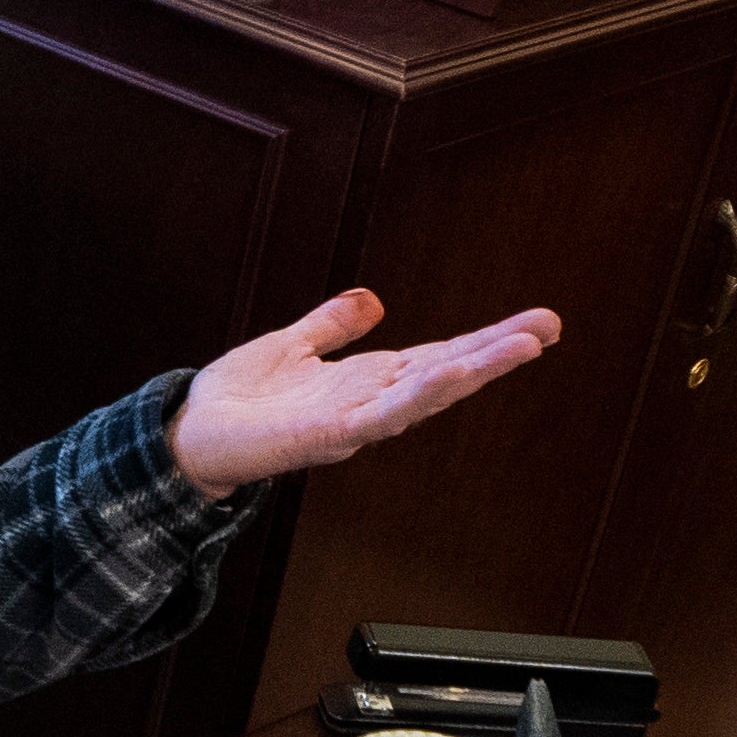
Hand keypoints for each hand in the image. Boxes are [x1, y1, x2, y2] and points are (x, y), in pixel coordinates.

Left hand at [171, 289, 561, 492]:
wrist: (185, 434)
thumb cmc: (234, 399)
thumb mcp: (290, 346)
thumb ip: (331, 326)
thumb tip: (373, 300)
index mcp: (365, 382)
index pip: (437, 356)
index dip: (483, 341)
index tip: (533, 324)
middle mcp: (368, 404)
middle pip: (445, 372)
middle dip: (498, 352)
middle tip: (550, 327)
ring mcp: (353, 423)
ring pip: (427, 394)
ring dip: (475, 370)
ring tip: (522, 347)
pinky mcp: (327, 436)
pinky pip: (382, 415)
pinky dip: (420, 395)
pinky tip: (450, 375)